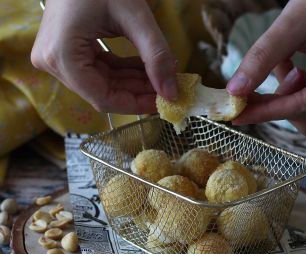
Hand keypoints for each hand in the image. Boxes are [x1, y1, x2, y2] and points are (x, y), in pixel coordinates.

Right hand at [31, 0, 176, 113]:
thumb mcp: (136, 17)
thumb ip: (156, 56)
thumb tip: (171, 93)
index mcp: (62, 56)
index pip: (103, 98)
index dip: (136, 105)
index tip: (163, 102)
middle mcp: (53, 63)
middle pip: (104, 92)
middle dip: (139, 92)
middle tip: (168, 88)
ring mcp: (58, 58)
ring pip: (104, 84)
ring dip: (134, 82)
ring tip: (162, 75)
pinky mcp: (67, 53)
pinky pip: (99, 71)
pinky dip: (124, 71)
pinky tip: (146, 68)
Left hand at [227, 0, 305, 134]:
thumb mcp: (289, 26)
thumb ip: (260, 59)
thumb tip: (234, 92)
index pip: (302, 107)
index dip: (265, 112)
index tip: (236, 115)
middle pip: (303, 116)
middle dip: (274, 102)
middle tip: (248, 88)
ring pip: (303, 112)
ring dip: (282, 94)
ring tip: (283, 61)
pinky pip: (305, 100)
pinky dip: (288, 87)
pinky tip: (287, 63)